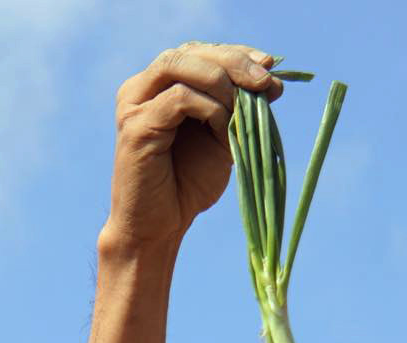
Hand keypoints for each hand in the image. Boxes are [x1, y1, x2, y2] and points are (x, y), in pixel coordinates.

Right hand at [104, 41, 281, 253]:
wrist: (159, 228)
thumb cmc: (187, 187)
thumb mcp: (222, 141)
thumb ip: (238, 111)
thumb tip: (271, 82)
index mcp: (161, 86)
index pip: (199, 52)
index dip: (236, 54)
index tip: (270, 66)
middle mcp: (142, 88)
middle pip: (190, 51)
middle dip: (233, 62)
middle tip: (265, 82)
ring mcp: (134, 104)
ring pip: (179, 65)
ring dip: (221, 81)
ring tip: (244, 106)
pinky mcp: (135, 126)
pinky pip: (178, 99)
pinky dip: (208, 108)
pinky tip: (222, 127)